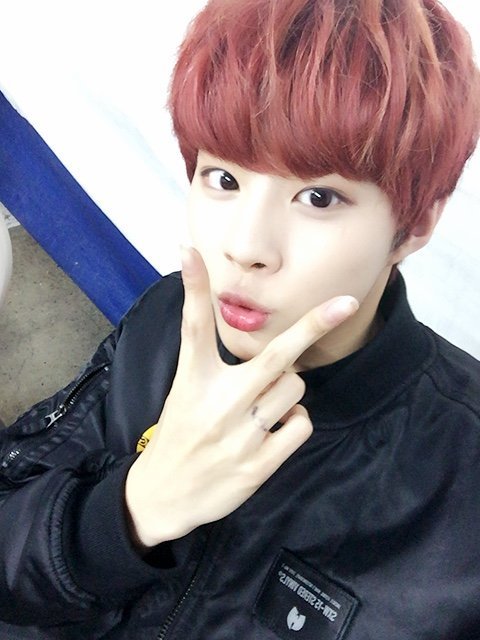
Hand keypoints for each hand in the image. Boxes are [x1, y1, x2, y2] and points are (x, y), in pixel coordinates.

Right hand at [125, 248, 357, 548]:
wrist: (163, 494)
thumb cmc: (181, 432)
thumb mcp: (185, 390)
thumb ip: (210, 358)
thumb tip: (239, 339)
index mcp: (193, 379)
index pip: (194, 326)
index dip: (194, 288)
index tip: (191, 252)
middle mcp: (218, 403)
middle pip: (275, 355)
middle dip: (313, 325)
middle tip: (346, 302)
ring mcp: (240, 435)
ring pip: (295, 388)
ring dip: (287, 391)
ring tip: (260, 407)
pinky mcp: (258, 465)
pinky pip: (300, 424)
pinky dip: (293, 422)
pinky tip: (270, 432)